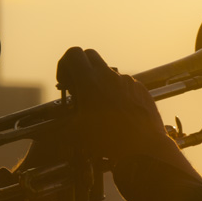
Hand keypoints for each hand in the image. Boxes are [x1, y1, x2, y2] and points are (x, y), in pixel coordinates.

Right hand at [55, 47, 175, 162]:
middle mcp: (109, 76)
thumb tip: (58, 124)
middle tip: (78, 88)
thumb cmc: (110, 140)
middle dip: (81, 68)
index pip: (73, 54)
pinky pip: (125, 85)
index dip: (64, 65)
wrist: (143, 147)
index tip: (65, 82)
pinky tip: (117, 113)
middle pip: (90, 55)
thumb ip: (65, 121)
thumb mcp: (77, 132)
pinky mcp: (141, 89)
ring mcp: (127, 81)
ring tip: (99, 107)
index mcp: (90, 81)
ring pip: (109, 72)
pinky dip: (117, 94)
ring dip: (100, 83)